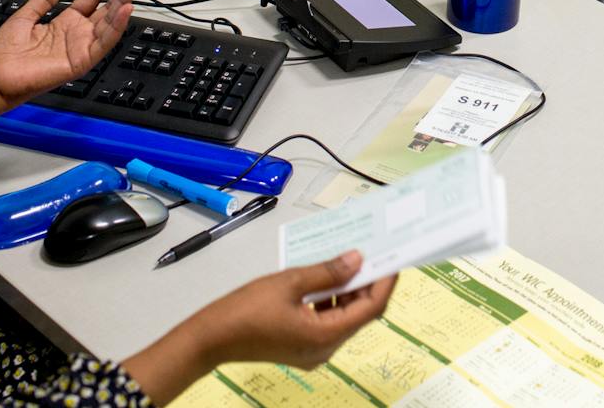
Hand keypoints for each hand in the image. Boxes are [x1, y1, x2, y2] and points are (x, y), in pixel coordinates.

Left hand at [0, 0, 145, 107]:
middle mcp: (79, 34)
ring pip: (111, 22)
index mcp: (67, 22)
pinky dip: (117, 27)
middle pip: (109, 7)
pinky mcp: (82, 61)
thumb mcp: (24, 18)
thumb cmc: (5, 55)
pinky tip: (125, 10)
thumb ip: (42, 1)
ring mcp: (82, 47)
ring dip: (125, 1)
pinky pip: (104, 42)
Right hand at [195, 252, 394, 370]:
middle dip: (368, 283)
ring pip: (344, 317)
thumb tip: (357, 259)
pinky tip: (327, 278)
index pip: (370, 309)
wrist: (211, 337)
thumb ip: (327, 271)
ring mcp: (313, 350)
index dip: (384, 282)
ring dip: (349, 290)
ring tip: (350, 259)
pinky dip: (332, 300)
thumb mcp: (290, 282)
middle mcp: (324, 348)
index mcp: (325, 337)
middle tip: (373, 253)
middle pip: (359, 314)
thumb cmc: (246, 310)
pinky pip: (327, 321)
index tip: (393, 259)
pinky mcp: (302, 346)